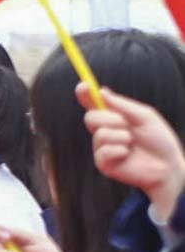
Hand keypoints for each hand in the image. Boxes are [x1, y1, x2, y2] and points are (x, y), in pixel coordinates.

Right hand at [85, 85, 184, 219]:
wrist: (167, 166)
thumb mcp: (145, 117)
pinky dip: (119, 150)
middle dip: (110, 119)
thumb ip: (122, 105)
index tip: (83, 85)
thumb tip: (101, 92)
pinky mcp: (103, 163)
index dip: (85, 95)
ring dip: (121, 136)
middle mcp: (106, 131)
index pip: (94, 105)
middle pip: (90, 117)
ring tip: (133, 144)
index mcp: (114, 118)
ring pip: (100, 134)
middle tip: (126, 125)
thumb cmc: (159, 141)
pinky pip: (103, 151)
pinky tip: (128, 155)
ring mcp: (102, 148)